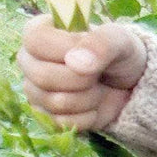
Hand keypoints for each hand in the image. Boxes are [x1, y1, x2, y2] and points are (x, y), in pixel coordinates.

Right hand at [17, 14, 147, 131]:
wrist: (128, 86)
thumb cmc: (119, 55)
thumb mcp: (119, 41)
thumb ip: (100, 44)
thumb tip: (74, 63)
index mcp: (37, 33)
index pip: (36, 42)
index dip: (68, 51)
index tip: (92, 54)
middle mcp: (29, 61)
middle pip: (44, 77)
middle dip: (83, 80)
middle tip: (97, 74)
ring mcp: (34, 90)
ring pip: (56, 103)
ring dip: (88, 99)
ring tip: (96, 88)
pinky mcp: (46, 116)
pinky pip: (63, 123)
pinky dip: (87, 117)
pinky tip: (93, 106)